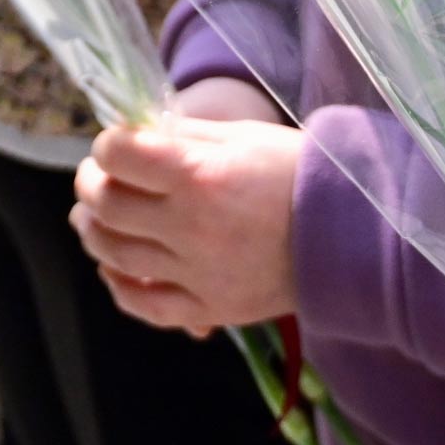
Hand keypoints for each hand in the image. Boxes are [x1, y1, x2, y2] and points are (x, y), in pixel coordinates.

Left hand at [70, 111, 306, 333]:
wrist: (353, 233)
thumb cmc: (299, 173)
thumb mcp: (241, 135)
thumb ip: (182, 137)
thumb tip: (135, 137)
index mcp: (197, 174)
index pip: (116, 155)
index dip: (107, 145)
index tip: (114, 146)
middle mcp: (191, 226)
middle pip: (106, 206)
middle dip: (90, 185)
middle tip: (97, 178)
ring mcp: (199, 274)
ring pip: (115, 256)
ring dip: (93, 232)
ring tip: (93, 218)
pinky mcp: (211, 308)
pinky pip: (145, 305)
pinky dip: (118, 286)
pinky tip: (114, 269)